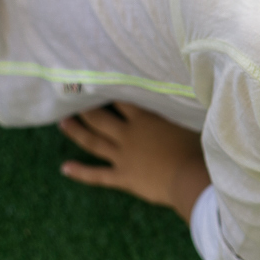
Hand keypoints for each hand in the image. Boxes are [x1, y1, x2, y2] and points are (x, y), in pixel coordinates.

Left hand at [59, 102, 210, 221]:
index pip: (121, 98)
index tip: (96, 80)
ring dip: (76, 132)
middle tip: (71, 99)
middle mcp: (129, 134)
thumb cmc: (196, 148)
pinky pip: (97, 175)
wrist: (190, 179)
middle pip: (100, 118)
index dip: (108, 89)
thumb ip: (179, 110)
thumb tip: (183, 94)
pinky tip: (64, 168)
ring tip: (63, 123)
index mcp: (145, 119)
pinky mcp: (123, 177)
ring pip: (93, 142)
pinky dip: (80, 172)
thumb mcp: (190, 122)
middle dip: (85, 108)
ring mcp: (122, 157)